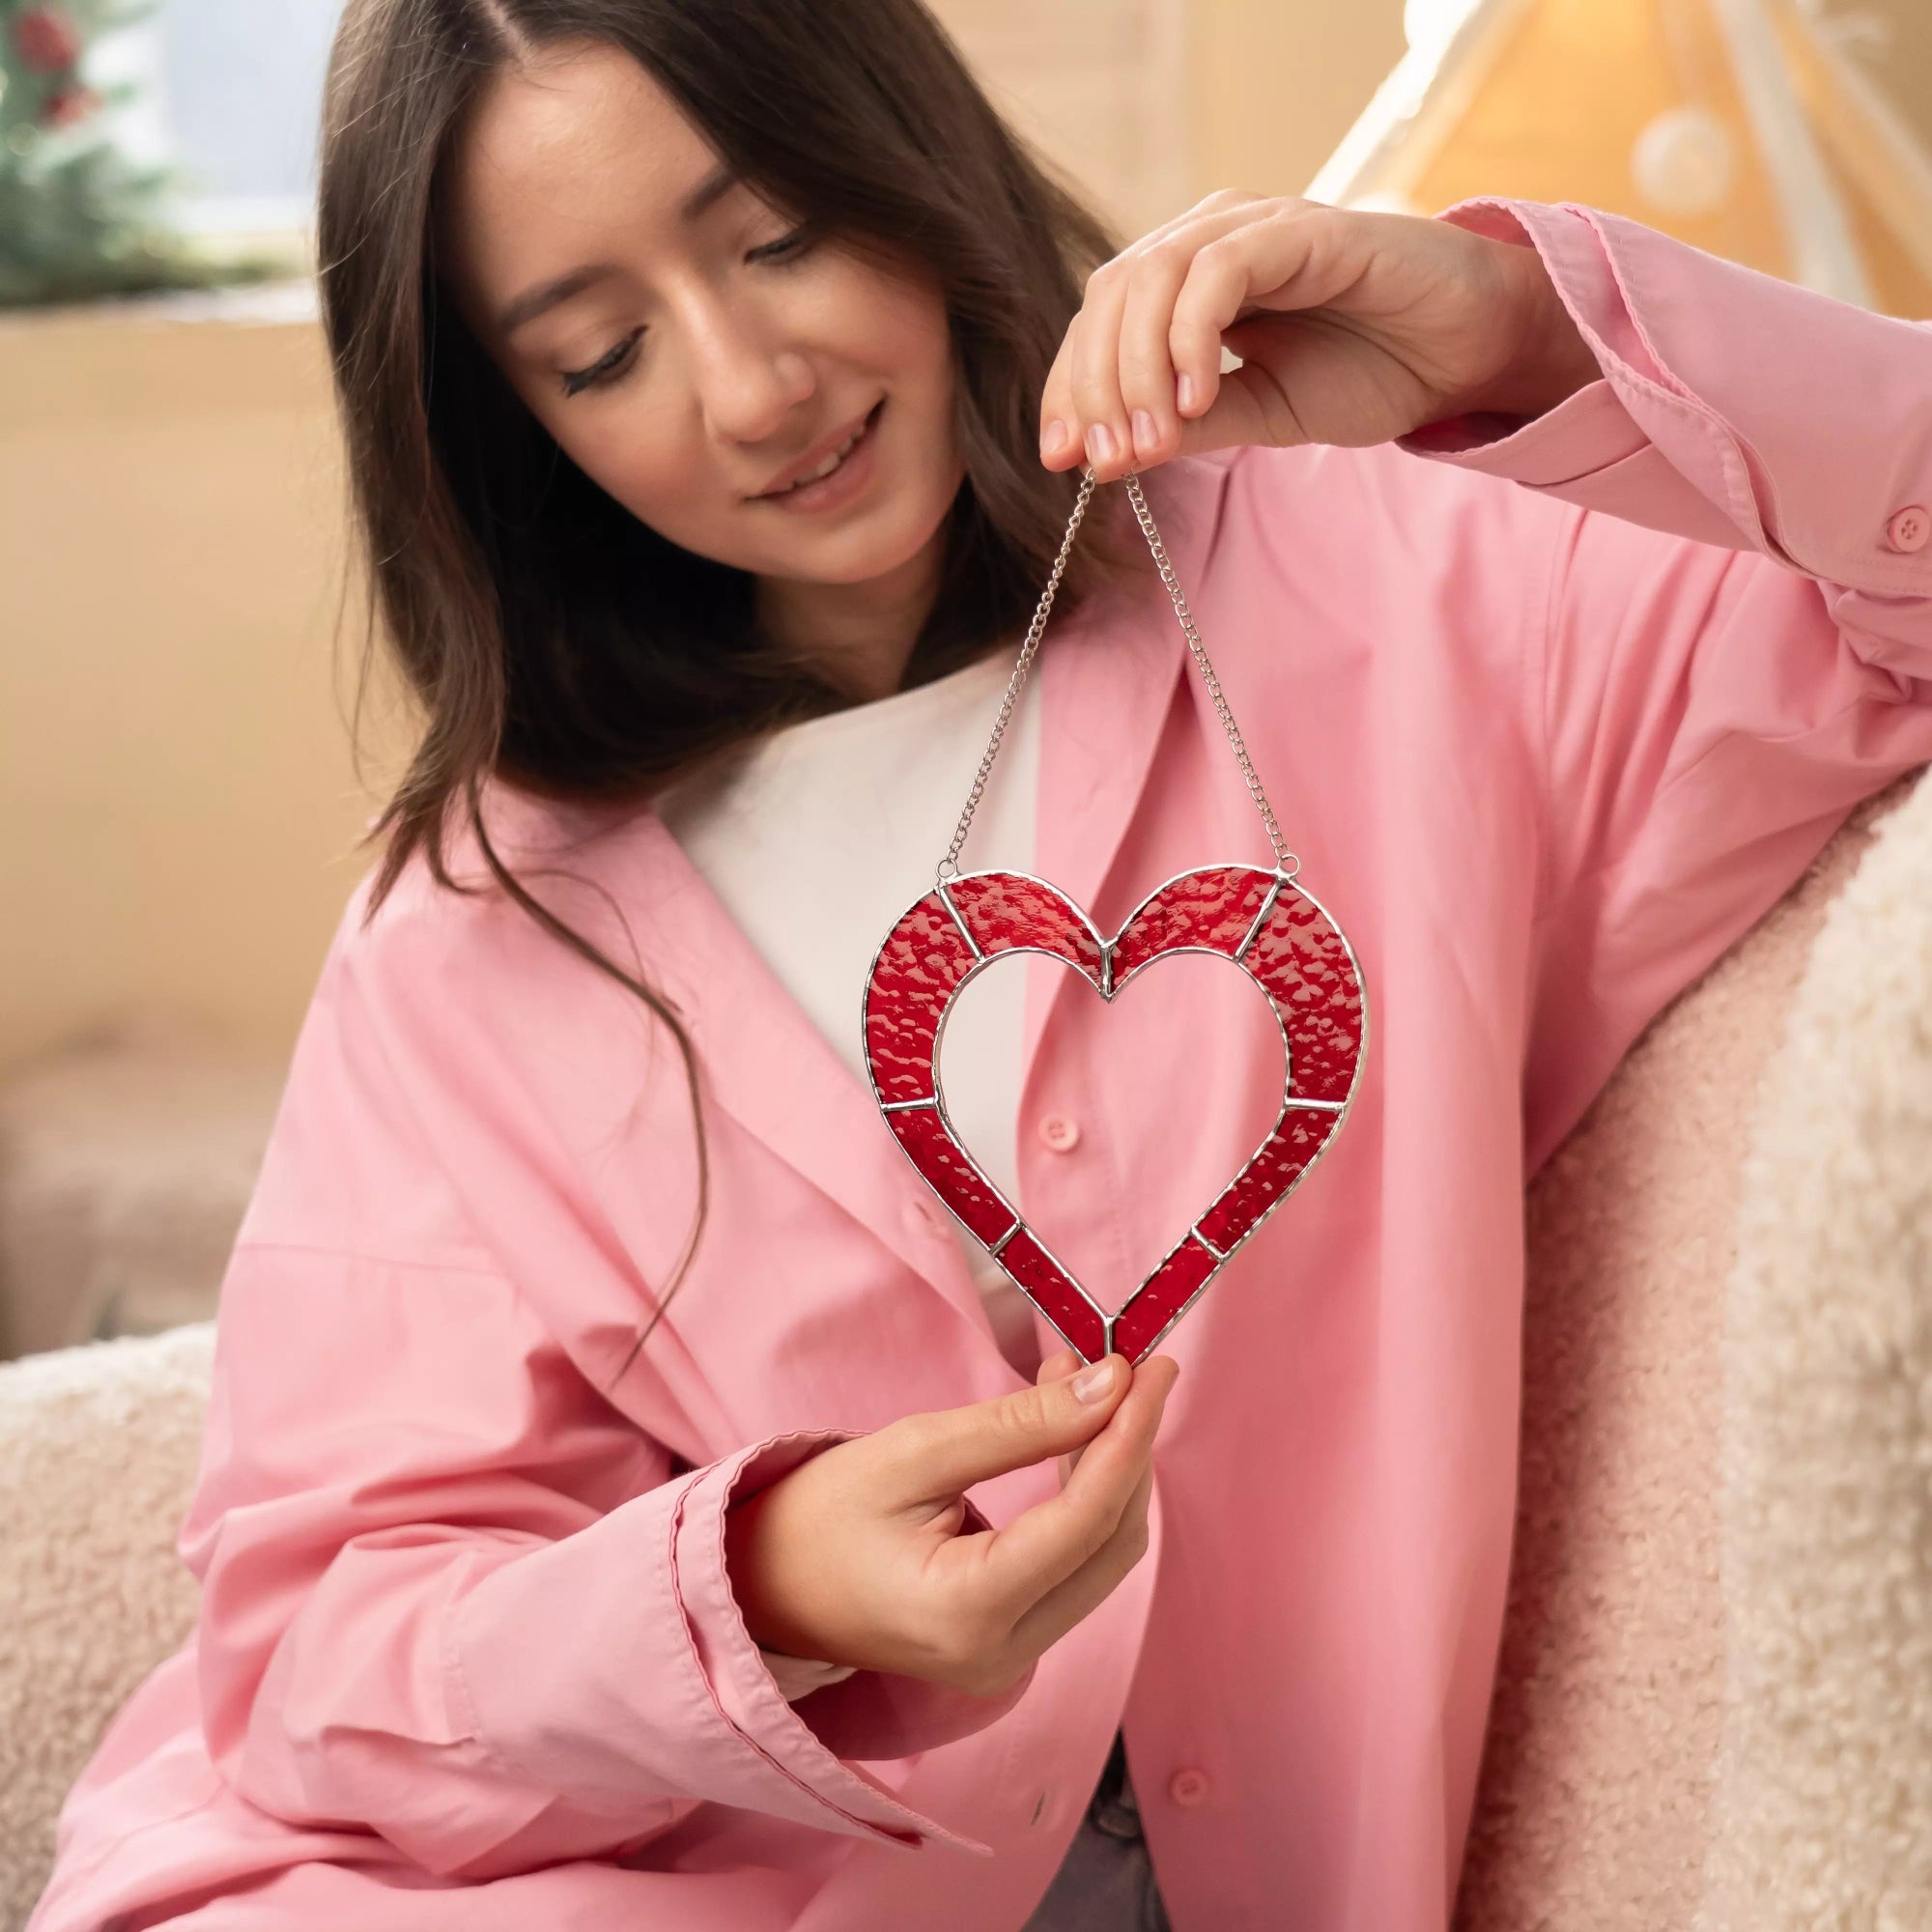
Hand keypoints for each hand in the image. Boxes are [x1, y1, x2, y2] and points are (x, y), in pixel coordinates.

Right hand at [722, 1347, 1178, 1698]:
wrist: (758, 1588)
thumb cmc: (818, 1516)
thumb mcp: (913, 1451)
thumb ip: (1018, 1426)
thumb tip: (1111, 1388)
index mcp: (968, 1612)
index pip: (1085, 1519)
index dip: (1129, 1436)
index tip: (1150, 1368)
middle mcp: (1002, 1656)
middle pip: (1110, 1544)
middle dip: (1128, 1450)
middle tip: (1131, 1367)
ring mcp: (1008, 1663)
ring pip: (1101, 1558)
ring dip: (1107, 1469)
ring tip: (1087, 1383)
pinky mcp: (1008, 1646)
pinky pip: (1072, 1567)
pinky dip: (1081, 1498)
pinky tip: (1066, 1434)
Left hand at [1038, 191, 1600, 478]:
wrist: (1464, 351)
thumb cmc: (1367, 371)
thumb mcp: (1259, 414)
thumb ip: (1188, 424)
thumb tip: (1110, 456)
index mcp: (1189, 281)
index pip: (1100, 323)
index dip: (1070, 389)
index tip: (1063, 460)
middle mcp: (1210, 241)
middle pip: (1111, 298)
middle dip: (1094, 387)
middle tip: (1107, 461)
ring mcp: (1252, 228)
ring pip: (1151, 280)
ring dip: (1137, 369)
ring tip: (1152, 440)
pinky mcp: (1299, 229)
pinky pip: (1218, 273)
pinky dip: (1193, 338)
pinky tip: (1201, 395)